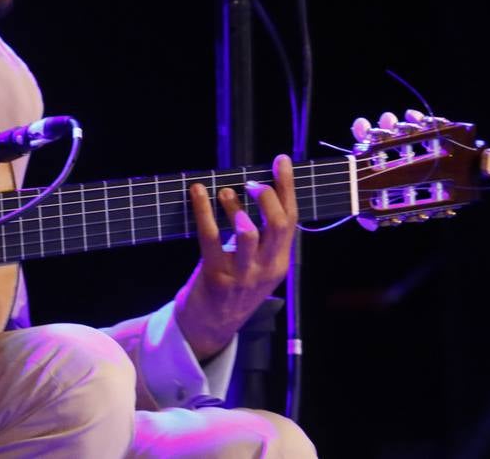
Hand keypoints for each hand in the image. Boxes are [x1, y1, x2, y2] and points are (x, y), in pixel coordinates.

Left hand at [174, 154, 297, 361]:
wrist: (209, 328)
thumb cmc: (231, 287)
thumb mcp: (256, 265)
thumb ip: (260, 237)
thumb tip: (254, 190)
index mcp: (279, 263)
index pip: (291, 220)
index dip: (287, 188)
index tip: (281, 161)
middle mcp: (266, 269)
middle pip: (278, 225)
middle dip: (269, 196)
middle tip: (252, 182)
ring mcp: (242, 275)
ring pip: (248, 234)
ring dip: (237, 208)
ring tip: (225, 192)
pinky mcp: (216, 278)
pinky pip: (210, 238)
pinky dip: (204, 211)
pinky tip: (198, 192)